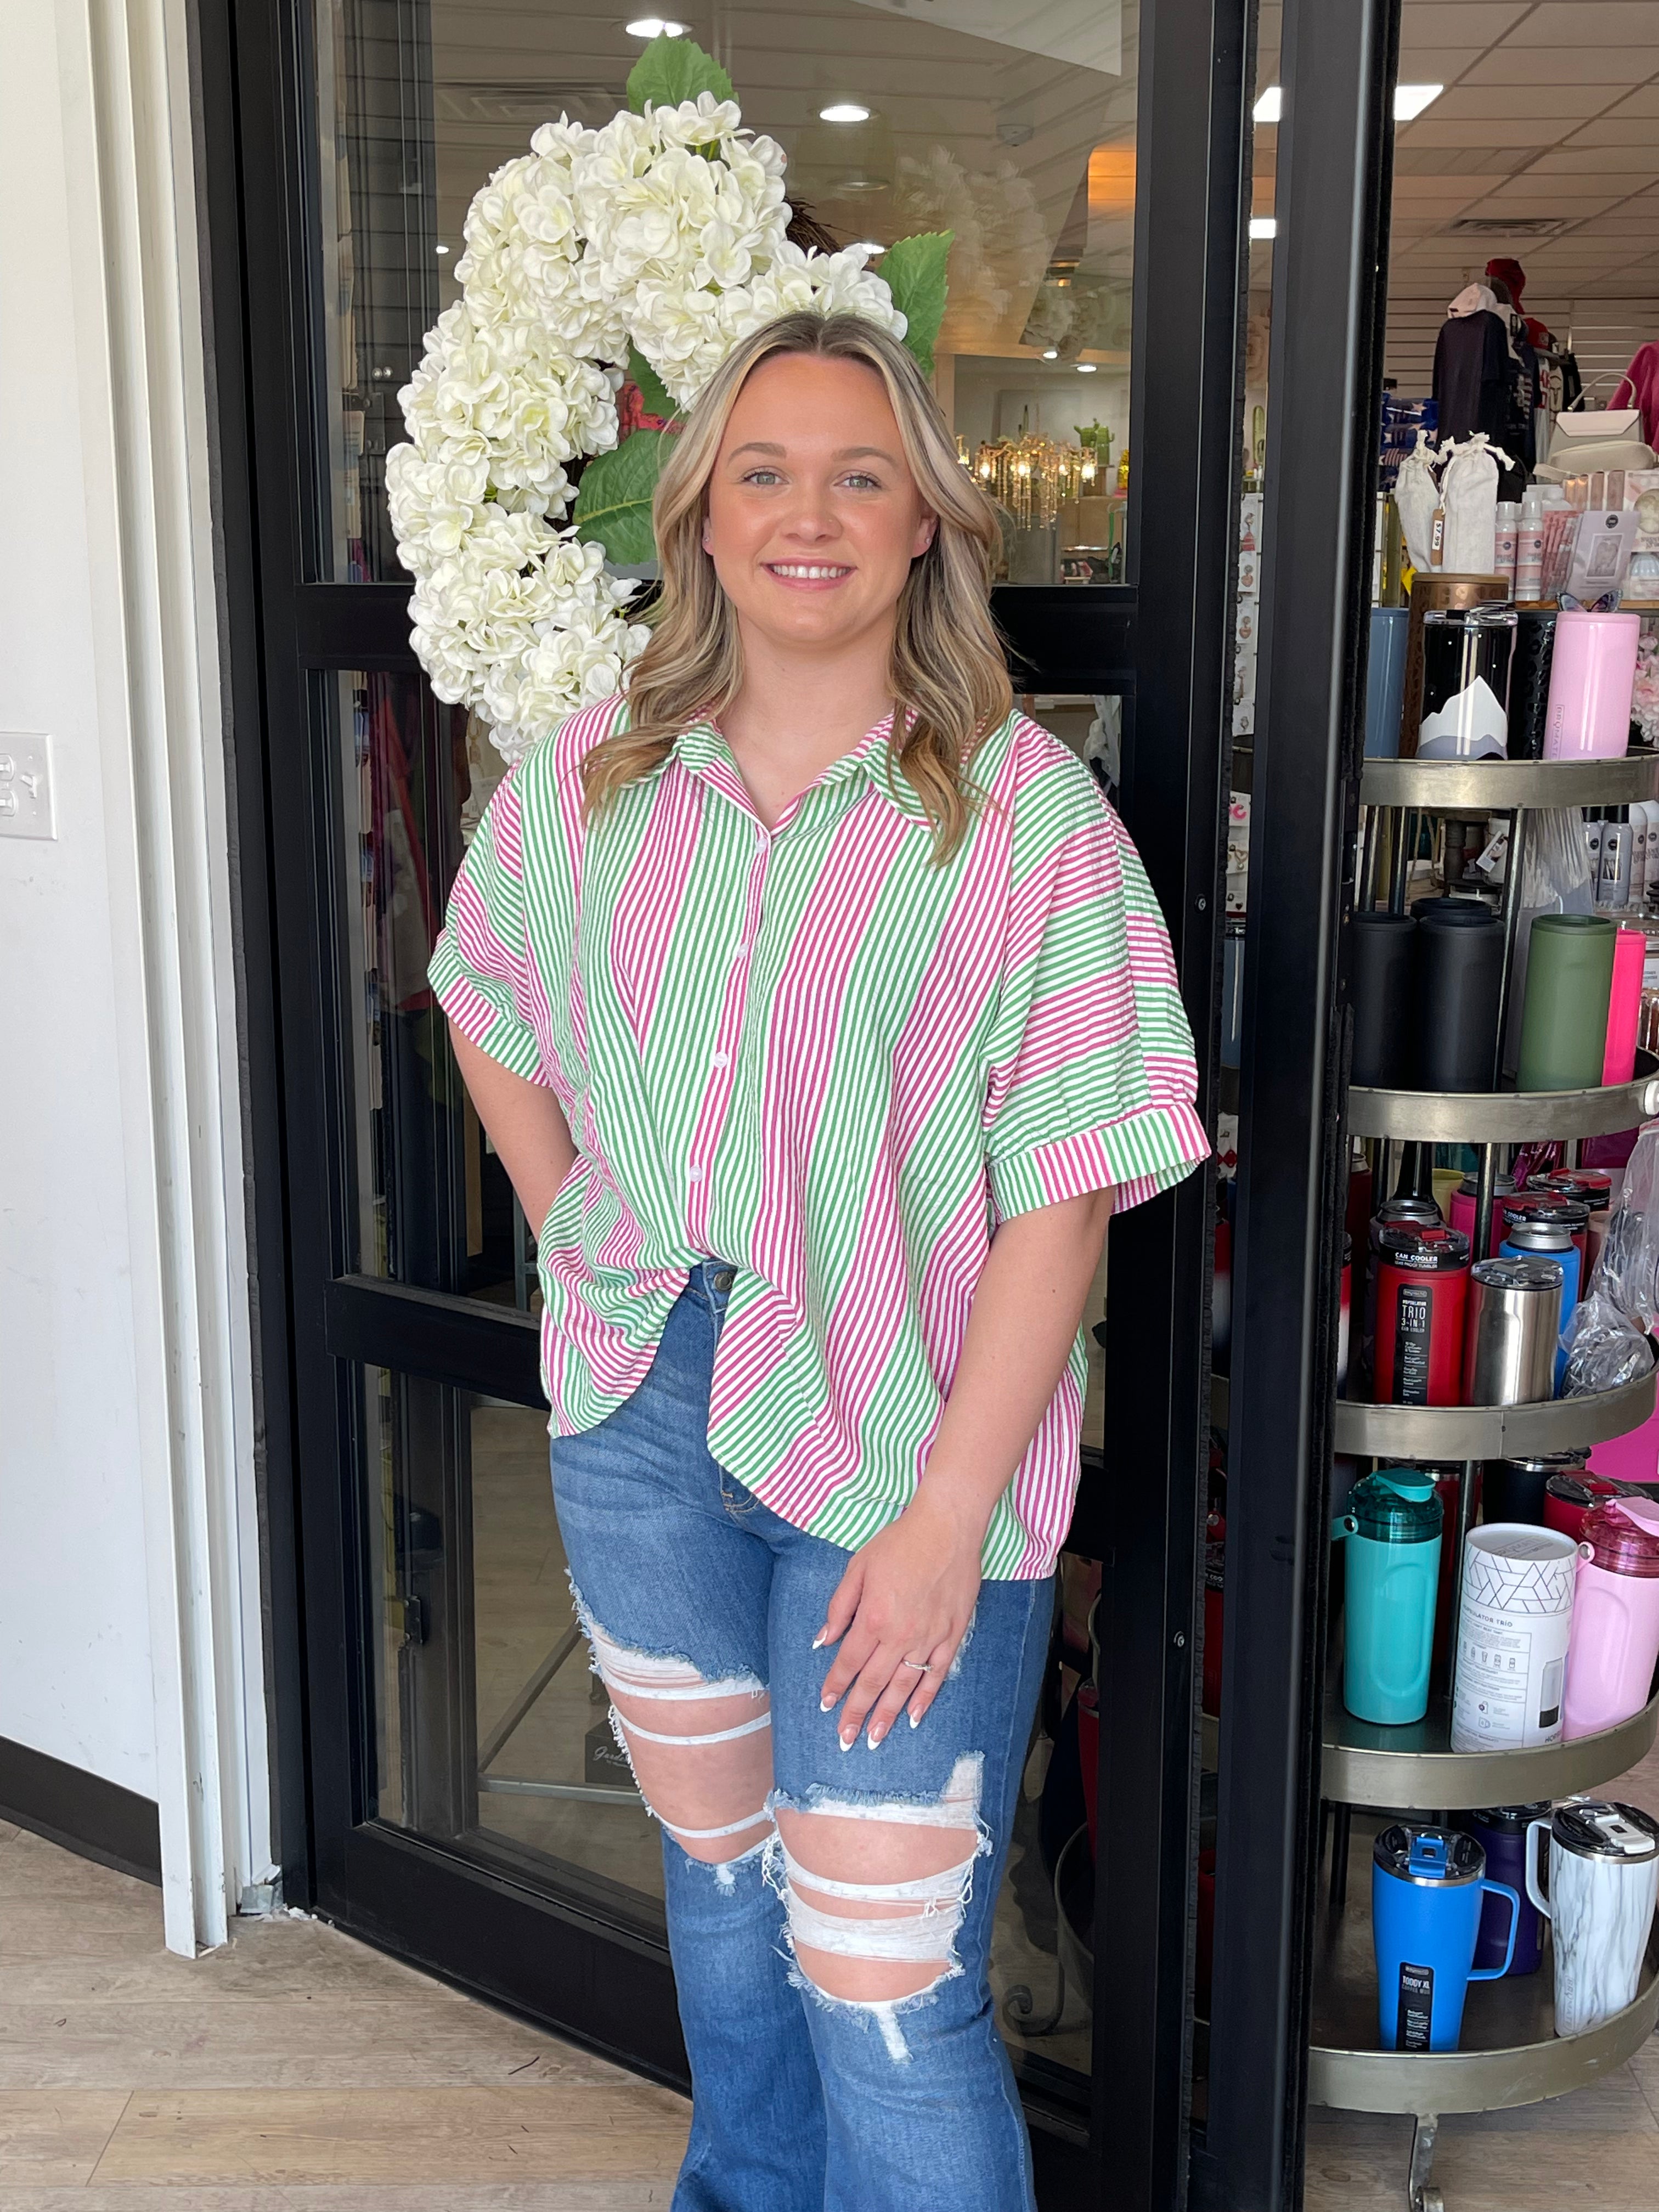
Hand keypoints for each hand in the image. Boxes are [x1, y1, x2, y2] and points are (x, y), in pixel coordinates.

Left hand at [815, 1490, 982, 1748]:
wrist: (947, 1527)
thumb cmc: (899, 1543)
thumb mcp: (858, 1567)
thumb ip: (839, 1606)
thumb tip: (823, 1639)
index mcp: (873, 1617)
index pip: (849, 1662)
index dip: (836, 1685)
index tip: (825, 1706)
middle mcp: (900, 1634)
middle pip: (874, 1682)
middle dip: (856, 1712)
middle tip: (844, 1739)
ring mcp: (929, 1637)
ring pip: (904, 1685)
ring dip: (887, 1714)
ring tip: (874, 1738)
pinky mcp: (952, 1634)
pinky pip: (937, 1673)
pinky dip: (925, 1697)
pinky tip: (914, 1716)